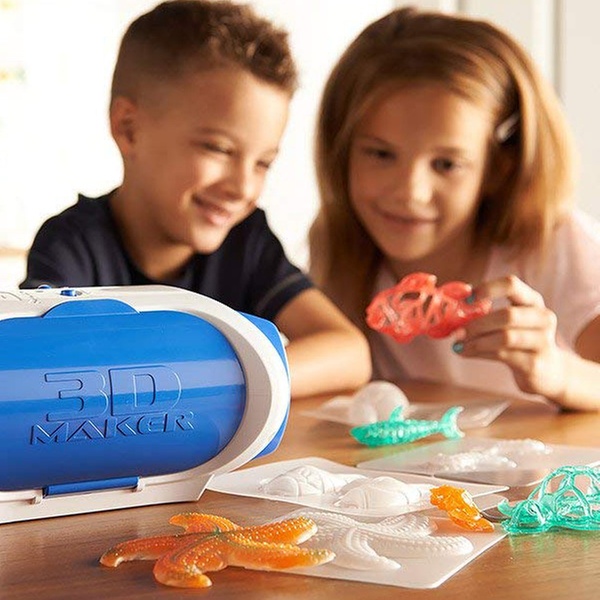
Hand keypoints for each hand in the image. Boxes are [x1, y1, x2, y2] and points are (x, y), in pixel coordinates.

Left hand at [455, 275, 566, 400]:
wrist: (548, 371)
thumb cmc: (519, 340)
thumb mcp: (508, 322)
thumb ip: (484, 311)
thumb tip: (453, 303)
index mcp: (532, 301)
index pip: (511, 285)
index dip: (488, 289)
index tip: (467, 300)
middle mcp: (543, 318)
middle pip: (507, 315)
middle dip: (477, 323)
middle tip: (456, 332)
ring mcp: (543, 341)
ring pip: (504, 338)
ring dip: (476, 341)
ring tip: (458, 345)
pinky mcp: (535, 363)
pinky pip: (503, 355)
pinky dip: (479, 353)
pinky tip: (466, 353)